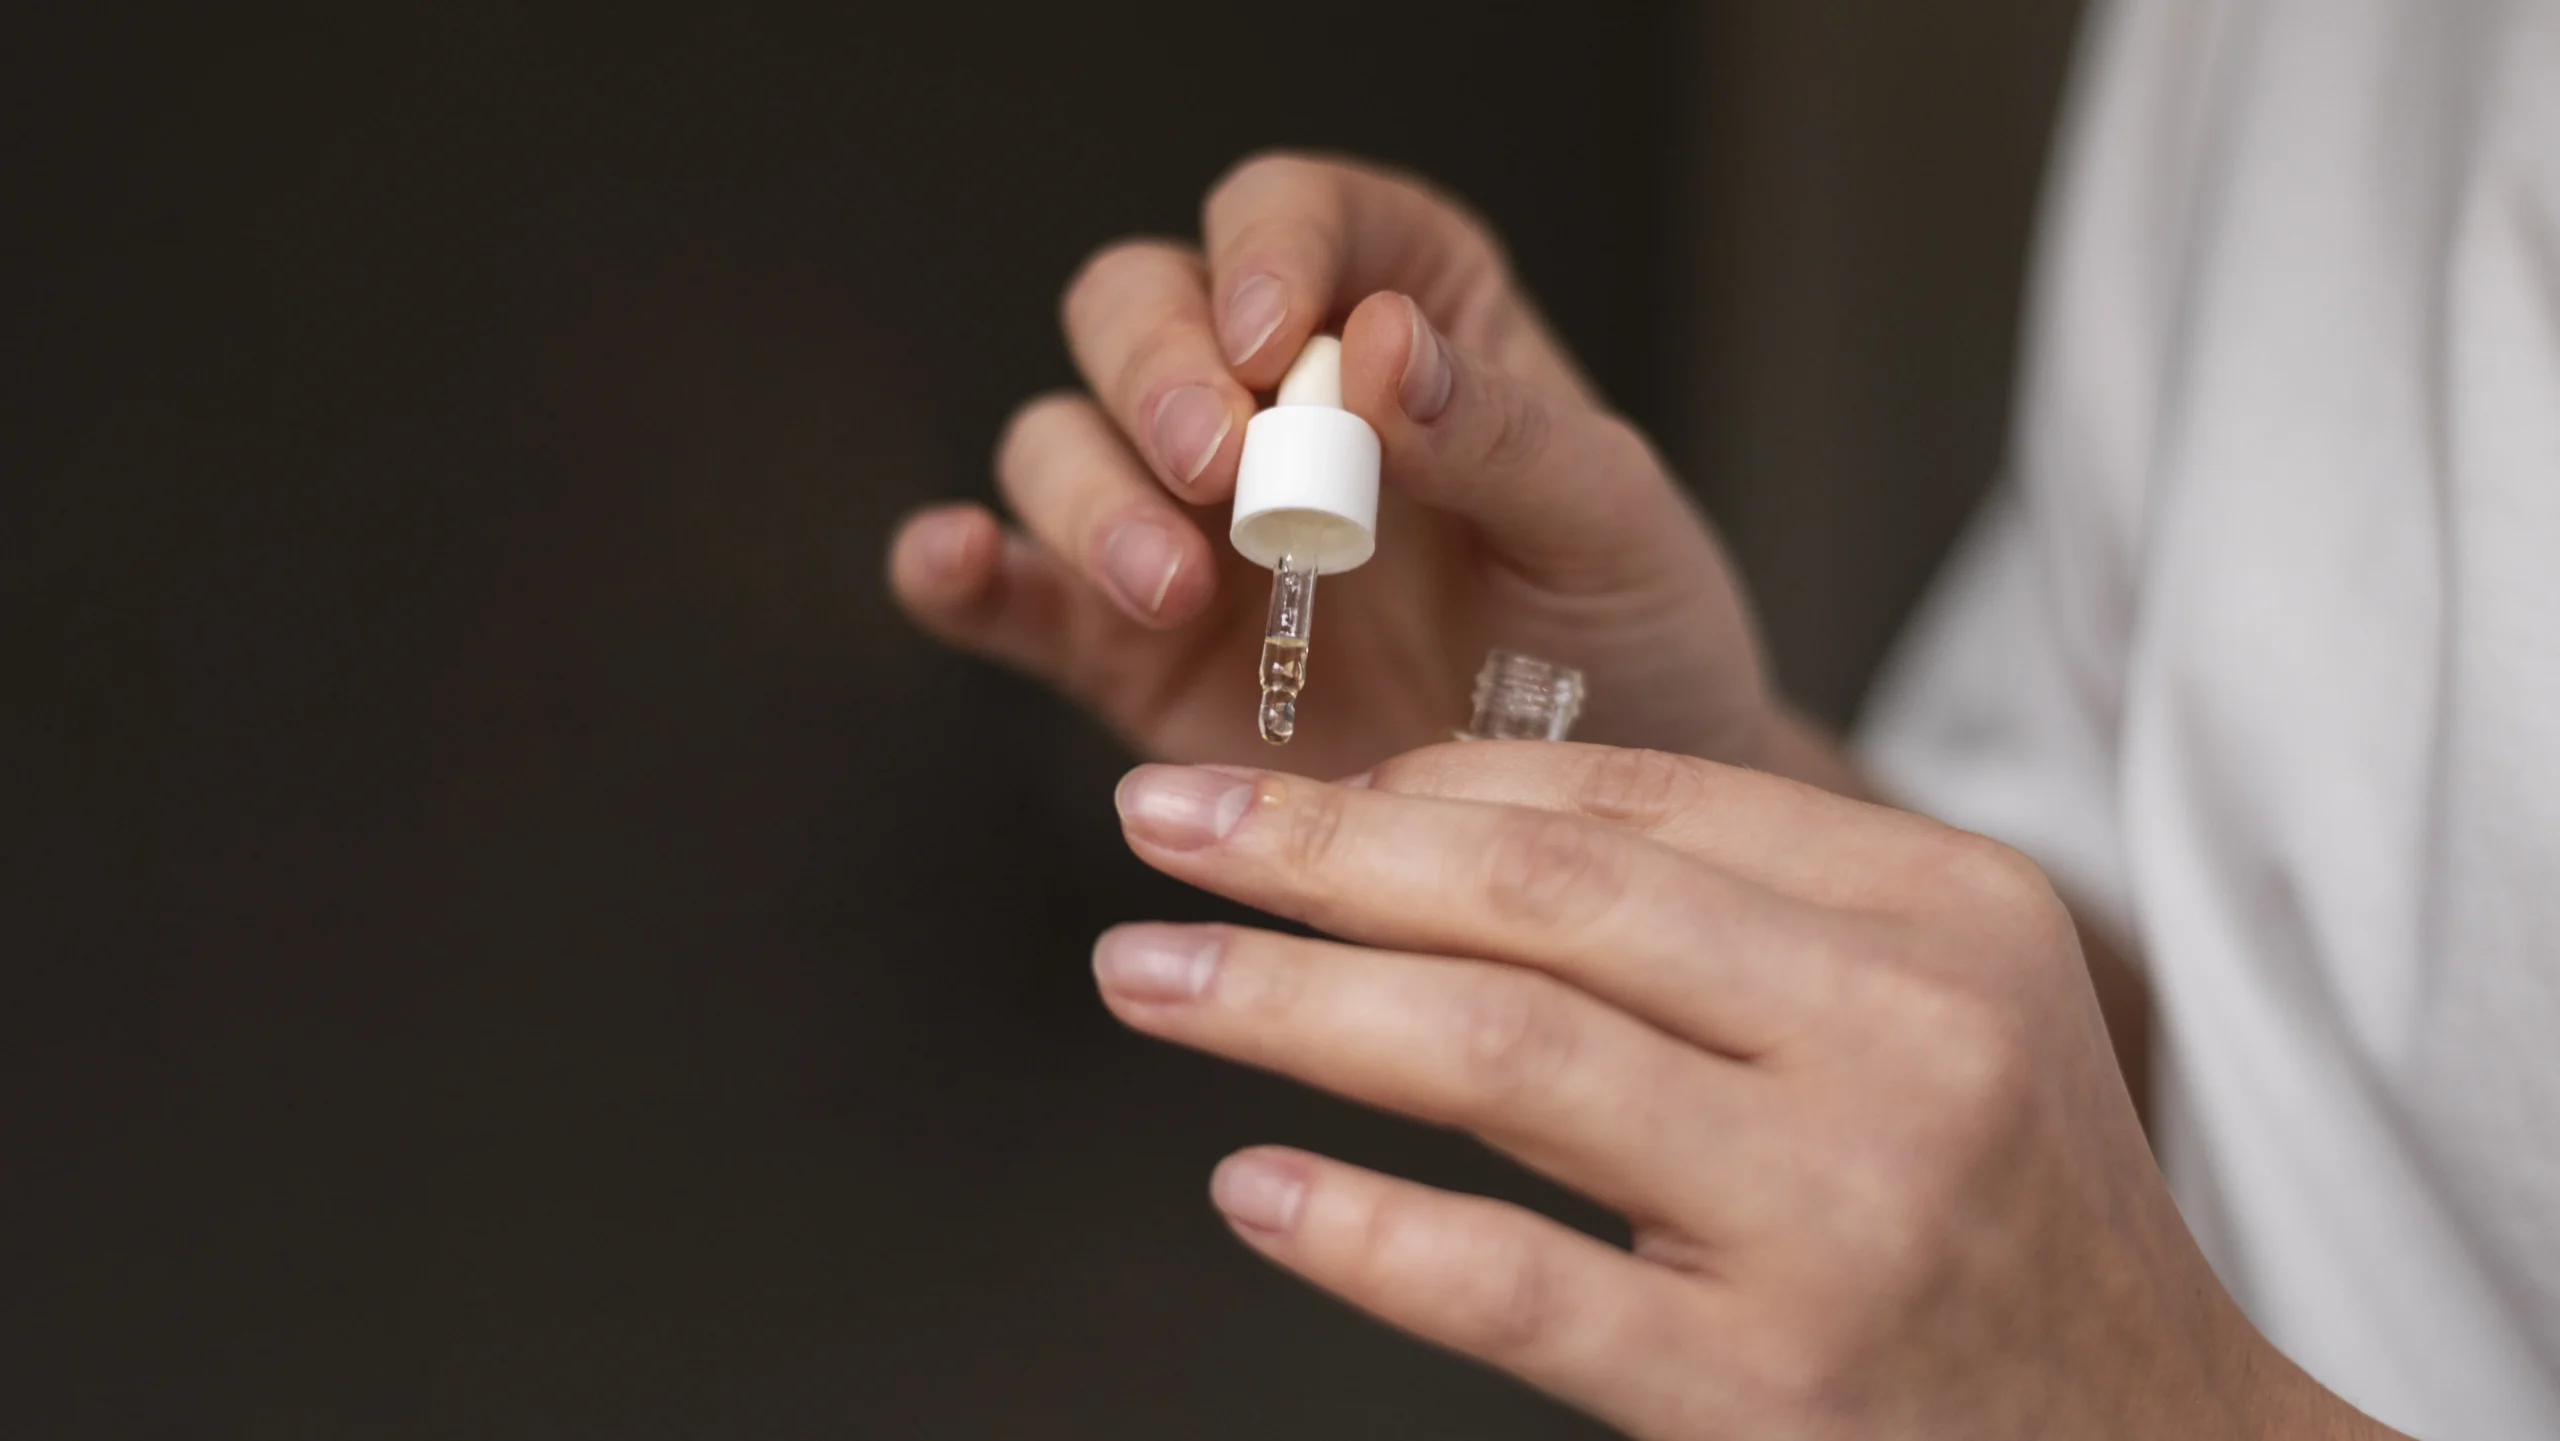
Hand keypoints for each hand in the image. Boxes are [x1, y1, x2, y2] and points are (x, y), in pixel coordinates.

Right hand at [887, 153, 1767, 778]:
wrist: (1589, 835)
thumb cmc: (1622, 643)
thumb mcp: (1611, 526)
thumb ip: (1505, 434)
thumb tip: (1386, 344)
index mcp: (1400, 316)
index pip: (1295, 216)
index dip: (1269, 249)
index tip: (1284, 338)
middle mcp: (1268, 401)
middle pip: (1142, 308)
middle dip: (1160, 370)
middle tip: (1220, 462)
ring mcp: (1186, 522)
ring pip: (1061, 439)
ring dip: (1089, 494)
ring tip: (1173, 583)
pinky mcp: (1124, 647)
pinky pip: (1011, 589)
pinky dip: (963, 571)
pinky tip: (955, 563)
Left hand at [1090, 744, 2400, 1439]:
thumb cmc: (2004, 1222)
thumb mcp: (1933, 1016)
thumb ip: (1736, 919)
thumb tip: (1433, 836)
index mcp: (1939, 911)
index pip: (1631, 799)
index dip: (1417, 785)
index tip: (1282, 794)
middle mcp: (1903, 1037)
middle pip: (1545, 896)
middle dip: (1316, 849)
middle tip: (1163, 822)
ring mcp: (1840, 1214)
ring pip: (1507, 1056)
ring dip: (1289, 1003)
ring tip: (1146, 976)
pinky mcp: (1771, 1389)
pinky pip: (1520, 1286)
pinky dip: (1367, 1234)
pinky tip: (1257, 1187)